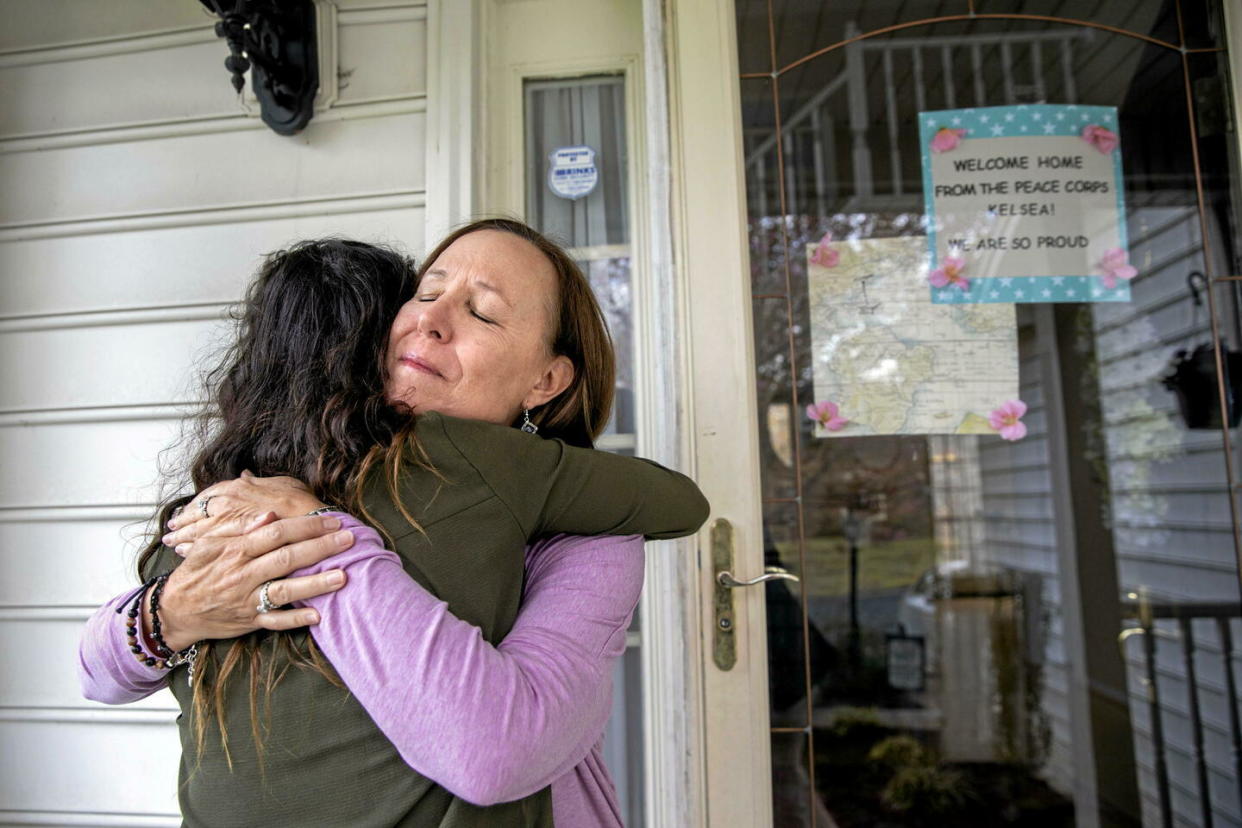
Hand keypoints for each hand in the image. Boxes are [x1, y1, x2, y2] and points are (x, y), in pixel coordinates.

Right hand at [151, 512, 355, 650]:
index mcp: (235, 550)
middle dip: (320, 548)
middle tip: (349, 540)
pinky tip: (318, 614)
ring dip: (315, 584)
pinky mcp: (249, 621)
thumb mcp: (208, 544)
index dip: (306, 526)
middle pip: (286, 558)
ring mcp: (246, 600)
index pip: (276, 533)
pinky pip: (275, 622)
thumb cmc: (196, 573)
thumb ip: (239, 529)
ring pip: (284, 591)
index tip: (332, 521)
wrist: (174, 611)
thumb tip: (269, 515)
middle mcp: (243, 574)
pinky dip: (296, 620)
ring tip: (342, 576)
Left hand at [163, 471, 325, 548]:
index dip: (197, 504)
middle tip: (171, 528)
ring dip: (181, 536)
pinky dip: (190, 550)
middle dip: (182, 521)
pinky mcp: (227, 545)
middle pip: (195, 513)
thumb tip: (245, 474)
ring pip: (194, 530)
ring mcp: (225, 525)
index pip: (208, 495)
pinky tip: (184, 553)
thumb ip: (260, 481)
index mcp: (238, 488)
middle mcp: (226, 504)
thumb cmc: (301, 506)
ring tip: (172, 542)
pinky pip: (201, 547)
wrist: (312, 527)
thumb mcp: (283, 483)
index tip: (187, 510)